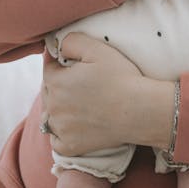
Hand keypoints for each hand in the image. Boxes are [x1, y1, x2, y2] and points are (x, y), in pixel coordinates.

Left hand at [41, 33, 172, 155]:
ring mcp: (61, 128)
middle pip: (48, 92)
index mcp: (57, 82)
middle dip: (58, 85)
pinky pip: (56, 140)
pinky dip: (60, 134)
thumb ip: (71, 41)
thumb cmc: (121, 78)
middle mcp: (54, 106)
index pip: (48, 69)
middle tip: (78, 83)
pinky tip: (73, 126)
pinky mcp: (71, 146)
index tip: (71, 63)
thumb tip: (57, 45)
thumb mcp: (97, 49)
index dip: (59, 64)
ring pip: (50, 116)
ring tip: (75, 104)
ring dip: (57, 109)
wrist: (140, 111)